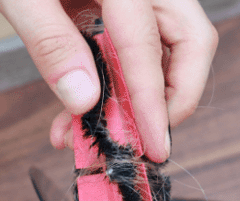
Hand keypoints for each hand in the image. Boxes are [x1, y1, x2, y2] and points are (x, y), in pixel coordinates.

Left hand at [0, 0, 217, 161]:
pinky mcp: (120, 5)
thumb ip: (52, 44)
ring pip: (167, 50)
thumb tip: (84, 100)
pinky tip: (81, 111)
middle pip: (188, 44)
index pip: (148, 48)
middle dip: (170, 100)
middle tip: (141, 140)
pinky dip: (116, 84)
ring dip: (137, 99)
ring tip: (92, 132)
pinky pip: (135, 48)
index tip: (155, 146)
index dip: (153, 104)